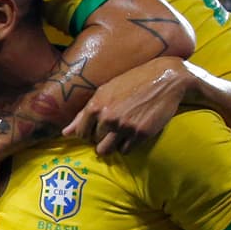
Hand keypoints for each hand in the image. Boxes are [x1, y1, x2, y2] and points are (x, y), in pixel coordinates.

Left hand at [63, 57, 187, 154]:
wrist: (166, 78)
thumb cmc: (131, 82)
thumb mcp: (104, 92)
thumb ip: (82, 114)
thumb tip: (65, 133)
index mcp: (96, 106)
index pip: (80, 133)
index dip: (87, 133)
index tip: (96, 128)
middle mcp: (108, 118)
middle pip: (94, 142)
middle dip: (101, 137)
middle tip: (114, 127)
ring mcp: (124, 127)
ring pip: (106, 150)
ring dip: (111, 145)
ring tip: (120, 134)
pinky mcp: (141, 134)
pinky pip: (125, 151)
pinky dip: (127, 146)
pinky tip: (133, 133)